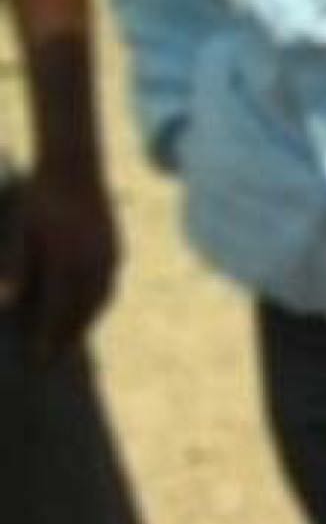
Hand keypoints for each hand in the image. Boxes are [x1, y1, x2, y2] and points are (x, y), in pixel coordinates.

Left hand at [1, 166, 117, 359]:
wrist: (73, 165)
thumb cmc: (38, 197)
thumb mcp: (19, 229)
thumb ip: (15, 266)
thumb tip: (6, 303)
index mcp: (66, 261)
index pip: (58, 310)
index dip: (49, 337)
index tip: (41, 358)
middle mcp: (92, 265)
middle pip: (83, 313)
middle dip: (70, 338)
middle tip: (57, 358)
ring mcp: (109, 258)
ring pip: (100, 302)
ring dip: (87, 323)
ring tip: (73, 339)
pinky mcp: (116, 250)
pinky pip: (109, 285)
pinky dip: (98, 303)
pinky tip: (88, 307)